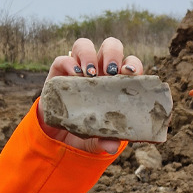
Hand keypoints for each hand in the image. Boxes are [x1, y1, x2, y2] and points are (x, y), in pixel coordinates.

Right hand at [38, 37, 143, 153]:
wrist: (61, 134)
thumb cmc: (89, 130)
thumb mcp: (100, 138)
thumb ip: (107, 140)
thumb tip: (112, 146)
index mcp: (118, 82)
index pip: (130, 65)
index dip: (132, 65)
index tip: (130, 73)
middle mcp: (100, 70)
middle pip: (110, 46)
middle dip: (112, 54)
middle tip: (110, 71)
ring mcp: (79, 68)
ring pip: (85, 45)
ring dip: (89, 55)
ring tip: (90, 73)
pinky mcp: (59, 71)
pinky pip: (63, 59)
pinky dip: (69, 63)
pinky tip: (74, 75)